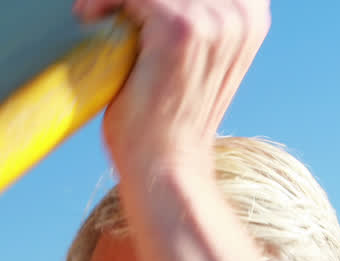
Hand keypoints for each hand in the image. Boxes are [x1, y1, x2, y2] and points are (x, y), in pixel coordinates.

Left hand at [73, 0, 269, 175]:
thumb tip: (151, 1)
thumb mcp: (196, 56)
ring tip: (94, 12)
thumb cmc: (170, 117)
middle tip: (107, 6)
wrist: (165, 165)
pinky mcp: (181, 29)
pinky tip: (90, 17)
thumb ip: (193, 18)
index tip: (133, 4)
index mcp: (250, 14)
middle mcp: (241, 13)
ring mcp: (214, 21)